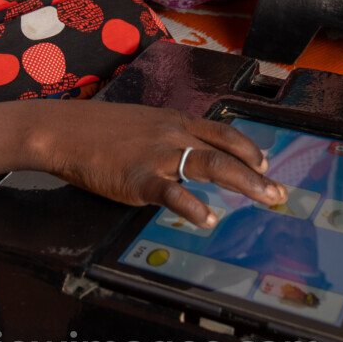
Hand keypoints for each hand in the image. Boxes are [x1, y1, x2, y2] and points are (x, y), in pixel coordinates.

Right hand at [33, 101, 286, 228]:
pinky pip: (173, 193)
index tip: (266, 164)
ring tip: (265, 199)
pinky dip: (193, 207)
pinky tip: (208, 219)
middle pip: (226, 151)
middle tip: (279, 192)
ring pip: (210, 165)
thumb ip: (165, 138)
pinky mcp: (139, 177)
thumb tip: (185, 156)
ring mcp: (158, 155)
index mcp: (174, 121)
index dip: (248, 149)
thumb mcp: (141, 124)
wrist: (64, 130)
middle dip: (257, 173)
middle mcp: (173, 134)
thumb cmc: (98, 131)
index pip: (222, 133)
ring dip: (244, 183)